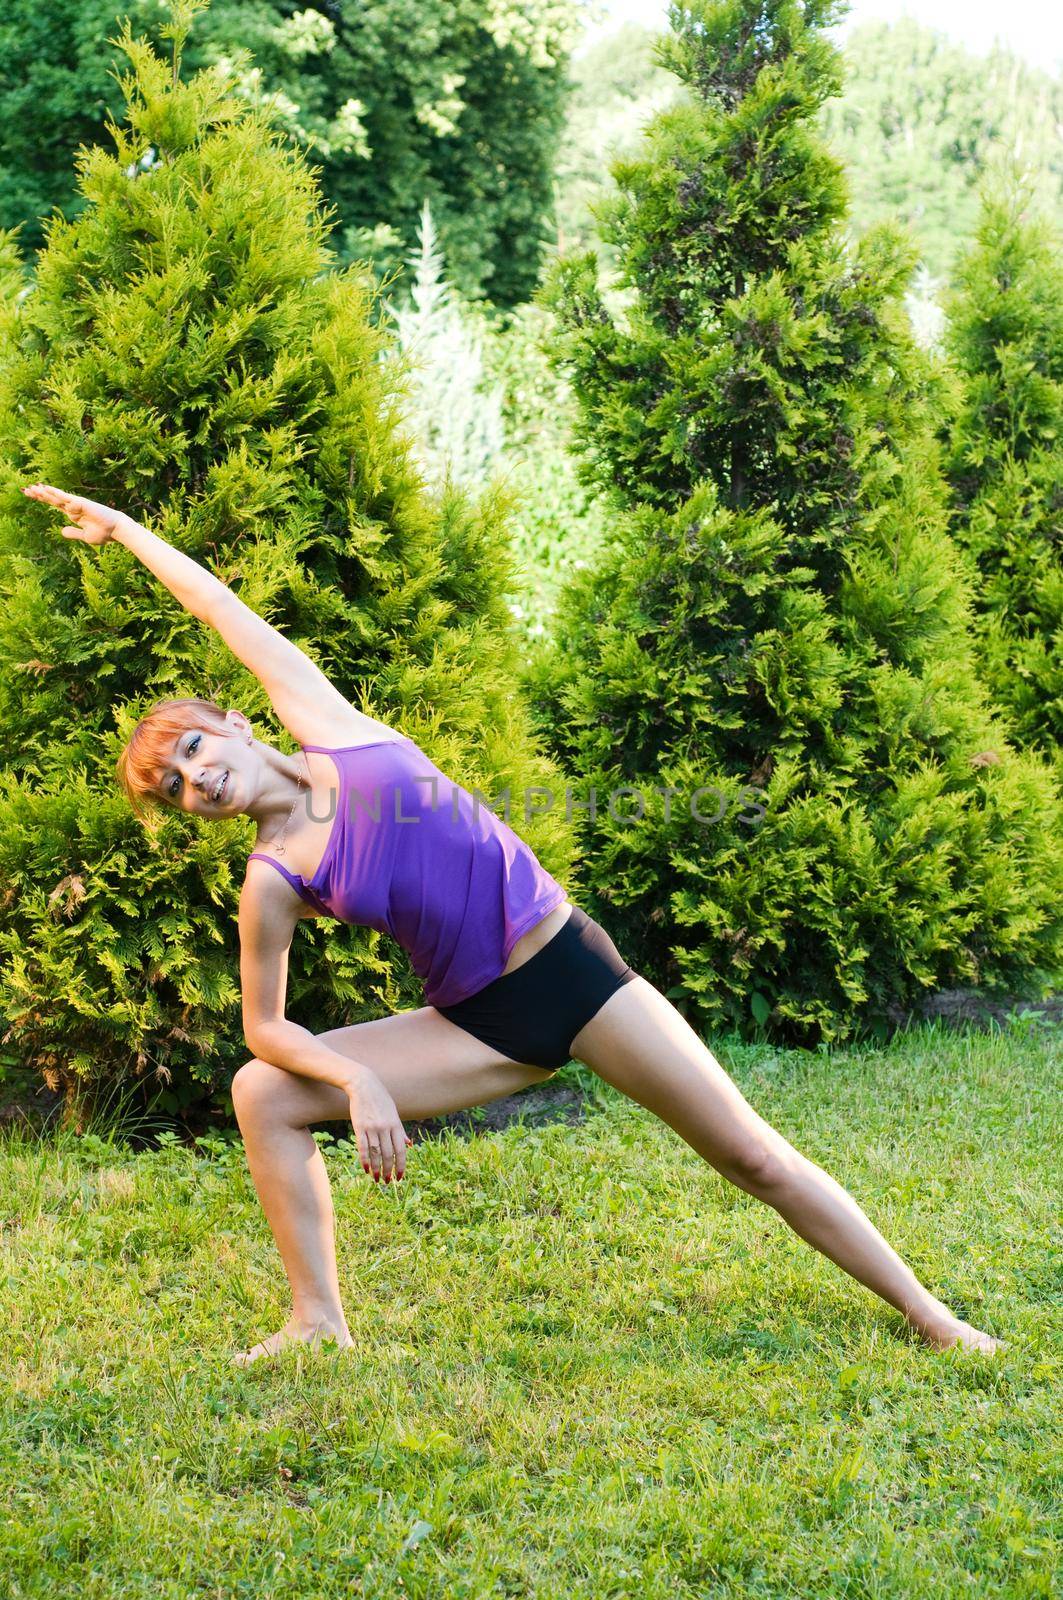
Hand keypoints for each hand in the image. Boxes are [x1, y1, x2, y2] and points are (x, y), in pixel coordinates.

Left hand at [22, 483, 132, 546]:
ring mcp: (77, 504)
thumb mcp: (85, 536)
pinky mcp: (82, 504)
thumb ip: (73, 533)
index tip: (31, 495)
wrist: (116, 531)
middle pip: (53, 499)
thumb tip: (61, 531)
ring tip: (31, 488)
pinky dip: (56, 493)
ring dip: (44, 493)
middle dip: (39, 494)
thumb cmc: (104, 534)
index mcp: (73, 514)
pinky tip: (46, 488)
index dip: (43, 499)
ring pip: (57, 497)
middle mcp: (73, 507)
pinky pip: (66, 497)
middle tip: (26, 489)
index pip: (54, 504)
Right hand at [346, 1067, 410, 1183]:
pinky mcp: (360, 1127)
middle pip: (388, 1154)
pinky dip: (364, 1160)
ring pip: (376, 1153)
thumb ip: (400, 1131)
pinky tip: (366, 1169)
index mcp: (396, 1124)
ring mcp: (372, 1127)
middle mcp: (385, 1127)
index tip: (400, 1177)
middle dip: (389, 1170)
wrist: (364, 1085)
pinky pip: (362, 1147)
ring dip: (377, 1168)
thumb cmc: (380, 1099)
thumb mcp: (394, 1113)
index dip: (401, 1165)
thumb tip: (409, 1145)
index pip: (401, 1150)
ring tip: (377, 1179)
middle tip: (388, 1181)